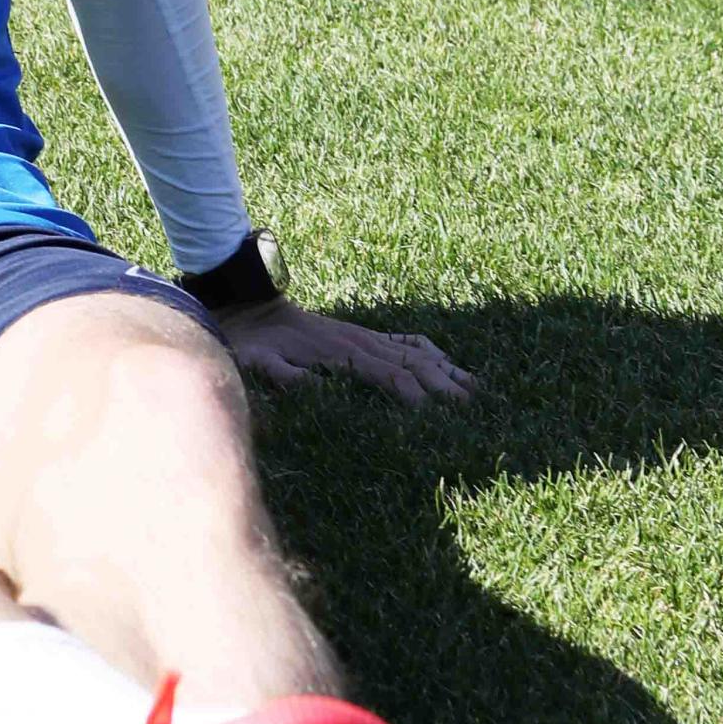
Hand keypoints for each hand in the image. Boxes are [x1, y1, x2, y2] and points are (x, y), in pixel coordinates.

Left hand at [214, 297, 472, 404]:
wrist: (248, 307)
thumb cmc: (252, 342)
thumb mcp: (257, 360)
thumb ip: (280, 373)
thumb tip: (308, 386)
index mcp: (341, 352)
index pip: (389, 374)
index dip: (414, 394)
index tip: (436, 417)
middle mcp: (359, 341)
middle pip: (412, 363)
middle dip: (443, 384)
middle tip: (472, 407)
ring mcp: (363, 335)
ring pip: (415, 351)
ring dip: (444, 368)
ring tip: (473, 387)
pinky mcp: (360, 333)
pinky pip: (402, 338)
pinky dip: (427, 348)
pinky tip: (443, 359)